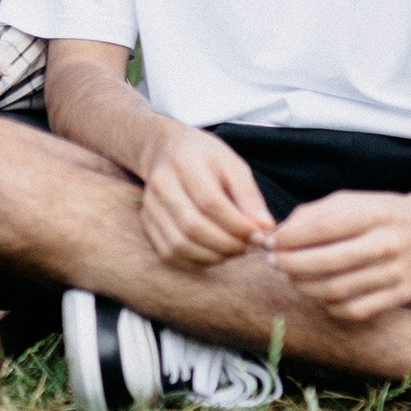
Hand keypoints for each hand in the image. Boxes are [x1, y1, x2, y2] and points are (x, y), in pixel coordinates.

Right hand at [136, 122, 276, 268]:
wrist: (166, 150)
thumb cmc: (206, 158)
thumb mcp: (233, 165)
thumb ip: (249, 196)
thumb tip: (264, 228)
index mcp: (184, 163)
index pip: (211, 202)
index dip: (238, 225)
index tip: (259, 235)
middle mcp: (161, 185)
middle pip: (192, 226)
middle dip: (227, 244)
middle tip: (248, 246)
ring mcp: (150, 206)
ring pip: (179, 245)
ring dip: (212, 256)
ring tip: (233, 249)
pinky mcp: (146, 223)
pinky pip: (169, 253)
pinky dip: (195, 260)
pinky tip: (214, 252)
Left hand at [266, 190, 410, 320]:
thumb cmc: (381, 214)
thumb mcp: (351, 201)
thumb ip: (313, 214)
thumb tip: (278, 236)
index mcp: (376, 215)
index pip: (324, 228)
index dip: (291, 238)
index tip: (271, 241)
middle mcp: (389, 245)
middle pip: (327, 262)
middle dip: (290, 264)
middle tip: (273, 261)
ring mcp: (396, 274)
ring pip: (336, 290)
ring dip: (304, 286)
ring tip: (292, 276)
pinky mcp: (400, 296)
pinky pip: (353, 310)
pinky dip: (328, 305)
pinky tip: (320, 293)